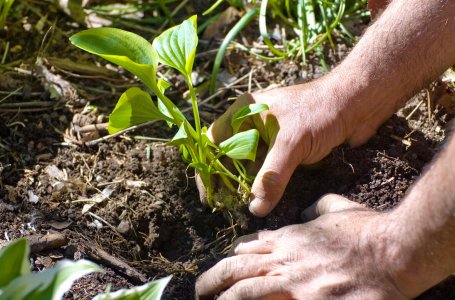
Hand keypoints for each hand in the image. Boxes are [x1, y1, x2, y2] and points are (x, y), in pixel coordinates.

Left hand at [196, 194, 413, 299]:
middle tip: (200, 290)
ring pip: (245, 291)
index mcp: (289, 237)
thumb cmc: (367, 230)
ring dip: (224, 299)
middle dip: (213, 280)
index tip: (225, 267)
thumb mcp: (337, 208)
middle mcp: (285, 259)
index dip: (233, 258)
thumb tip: (305, 213)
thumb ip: (315, 209)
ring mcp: (294, 283)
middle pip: (237, 269)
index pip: (249, 247)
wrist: (393, 251)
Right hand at [202, 81, 368, 216]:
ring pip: (250, 165)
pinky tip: (264, 199)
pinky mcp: (286, 147)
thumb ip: (272, 176)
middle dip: (227, 181)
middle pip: (229, 156)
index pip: (214, 141)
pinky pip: (269, 168)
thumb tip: (256, 208)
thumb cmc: (321, 111)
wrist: (358, 104)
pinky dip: (265, 184)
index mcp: (244, 111)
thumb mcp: (292, 143)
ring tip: (245, 206)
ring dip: (247, 185)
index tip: (209, 194)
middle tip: (227, 205)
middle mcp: (252, 123)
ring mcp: (270, 136)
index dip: (208, 168)